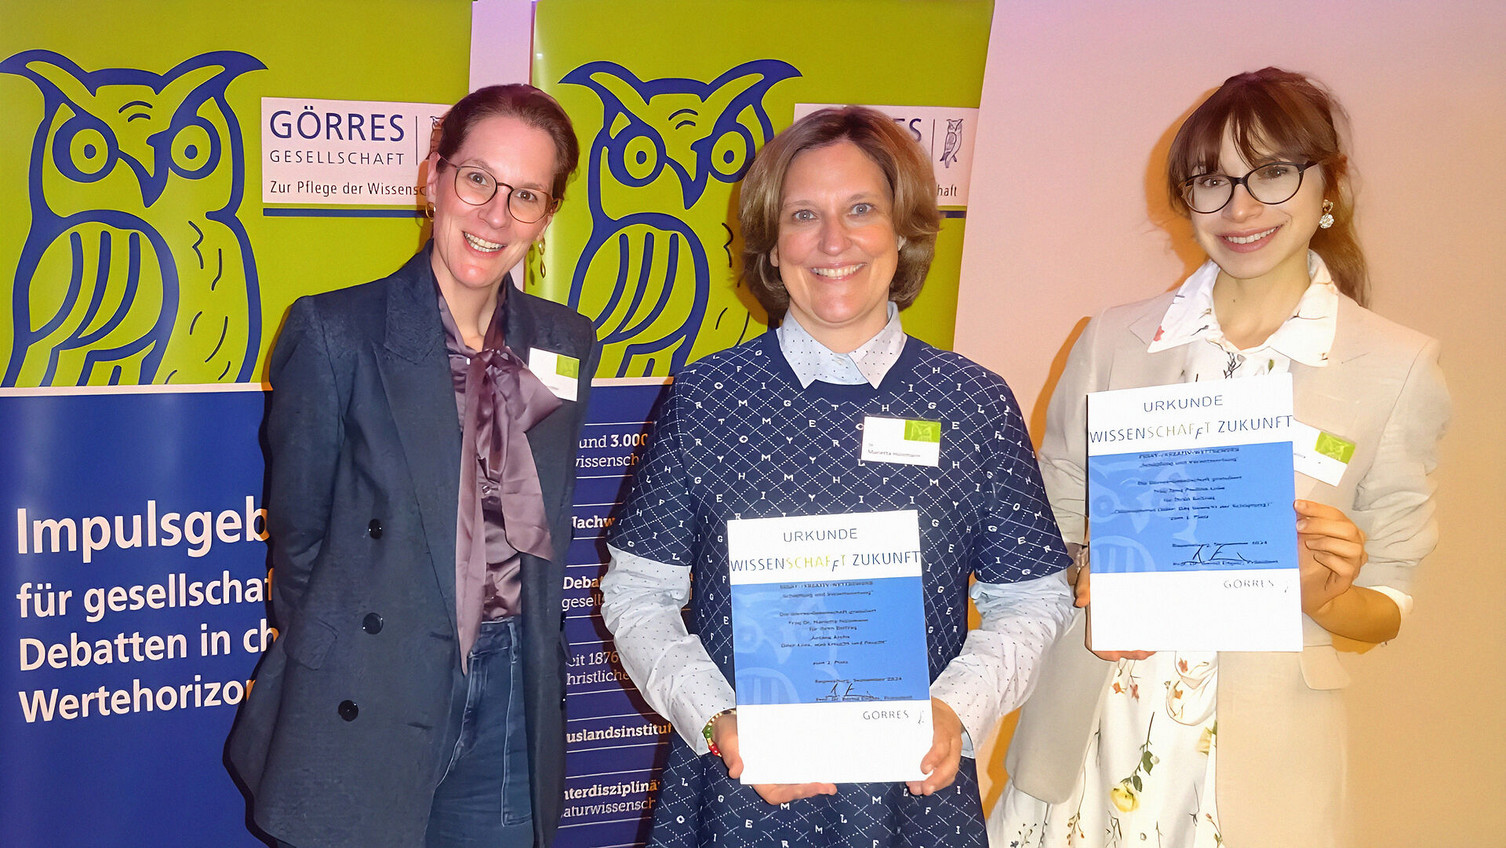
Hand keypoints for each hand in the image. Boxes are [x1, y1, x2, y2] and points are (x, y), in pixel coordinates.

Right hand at [711, 711, 836, 804]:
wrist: (732, 722)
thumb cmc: (729, 735)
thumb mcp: (728, 743)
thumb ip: (732, 756)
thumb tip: (736, 771)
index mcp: (757, 777)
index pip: (775, 794)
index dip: (791, 794)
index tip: (806, 789)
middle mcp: (770, 775)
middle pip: (792, 790)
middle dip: (810, 790)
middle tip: (828, 787)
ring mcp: (777, 767)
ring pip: (798, 780)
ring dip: (814, 783)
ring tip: (831, 783)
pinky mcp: (784, 756)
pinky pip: (799, 765)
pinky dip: (811, 767)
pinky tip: (823, 765)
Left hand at [906, 698, 963, 795]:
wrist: (946, 711)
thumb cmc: (930, 712)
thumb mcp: (922, 710)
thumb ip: (909, 720)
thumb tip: (889, 735)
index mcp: (944, 726)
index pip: (942, 744)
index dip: (934, 757)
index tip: (923, 769)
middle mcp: (952, 740)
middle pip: (950, 763)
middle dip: (937, 779)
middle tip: (924, 789)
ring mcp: (955, 750)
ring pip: (951, 770)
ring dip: (936, 783)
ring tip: (920, 790)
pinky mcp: (953, 758)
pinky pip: (949, 773)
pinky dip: (938, 782)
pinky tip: (924, 785)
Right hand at [1076, 556, 1153, 661]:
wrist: (1113, 551)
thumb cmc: (1097, 565)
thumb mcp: (1088, 572)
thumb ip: (1083, 585)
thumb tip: (1081, 601)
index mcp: (1096, 614)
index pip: (1093, 638)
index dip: (1102, 649)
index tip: (1114, 655)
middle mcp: (1109, 617)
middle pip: (1116, 642)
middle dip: (1129, 651)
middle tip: (1141, 652)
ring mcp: (1121, 614)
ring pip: (1129, 636)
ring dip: (1139, 645)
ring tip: (1151, 646)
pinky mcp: (1134, 607)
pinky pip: (1139, 624)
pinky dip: (1147, 630)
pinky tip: (1155, 631)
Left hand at [1294, 499, 1366, 616]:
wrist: (1306, 588)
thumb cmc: (1306, 560)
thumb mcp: (1302, 538)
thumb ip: (1303, 523)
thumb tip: (1294, 507)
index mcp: (1344, 530)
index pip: (1336, 514)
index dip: (1317, 509)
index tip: (1297, 505)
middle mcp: (1354, 544)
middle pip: (1347, 528)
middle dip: (1321, 524)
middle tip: (1299, 527)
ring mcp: (1354, 562)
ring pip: (1352, 547)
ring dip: (1327, 542)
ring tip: (1308, 544)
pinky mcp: (1348, 578)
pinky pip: (1346, 567)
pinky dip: (1330, 559)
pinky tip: (1317, 557)